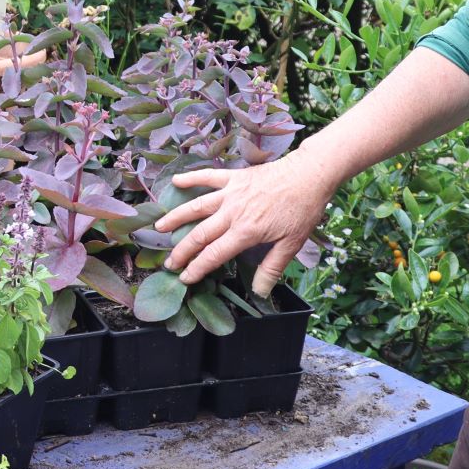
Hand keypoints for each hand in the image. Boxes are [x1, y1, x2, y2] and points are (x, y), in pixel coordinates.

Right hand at [153, 151, 335, 296]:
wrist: (309, 175)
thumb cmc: (302, 210)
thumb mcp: (291, 244)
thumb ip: (272, 268)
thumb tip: (259, 292)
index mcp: (245, 231)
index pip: (214, 255)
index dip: (197, 268)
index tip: (184, 279)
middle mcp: (233, 212)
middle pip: (200, 234)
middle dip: (182, 250)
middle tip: (169, 263)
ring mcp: (231, 193)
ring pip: (197, 206)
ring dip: (176, 217)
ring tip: (158, 228)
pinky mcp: (235, 177)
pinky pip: (208, 177)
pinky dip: (191, 179)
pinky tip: (176, 182)